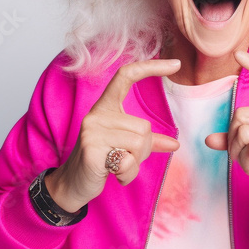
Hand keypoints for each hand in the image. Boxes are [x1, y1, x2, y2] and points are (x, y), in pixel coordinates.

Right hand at [47, 60, 181, 212]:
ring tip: (118, 166)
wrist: (72, 185)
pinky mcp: (91, 150)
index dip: (151, 67)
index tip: (176, 63)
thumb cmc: (101, 162)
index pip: (126, 76)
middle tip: (124, 158)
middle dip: (143, 150)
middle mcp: (96, 114)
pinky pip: (128, 161)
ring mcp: (91, 131)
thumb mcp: (125, 147)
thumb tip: (175, 144)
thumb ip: (148, 142)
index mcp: (106, 107)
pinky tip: (113, 175)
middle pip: (144, 127)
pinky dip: (127, 174)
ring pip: (139, 144)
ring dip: (135, 163)